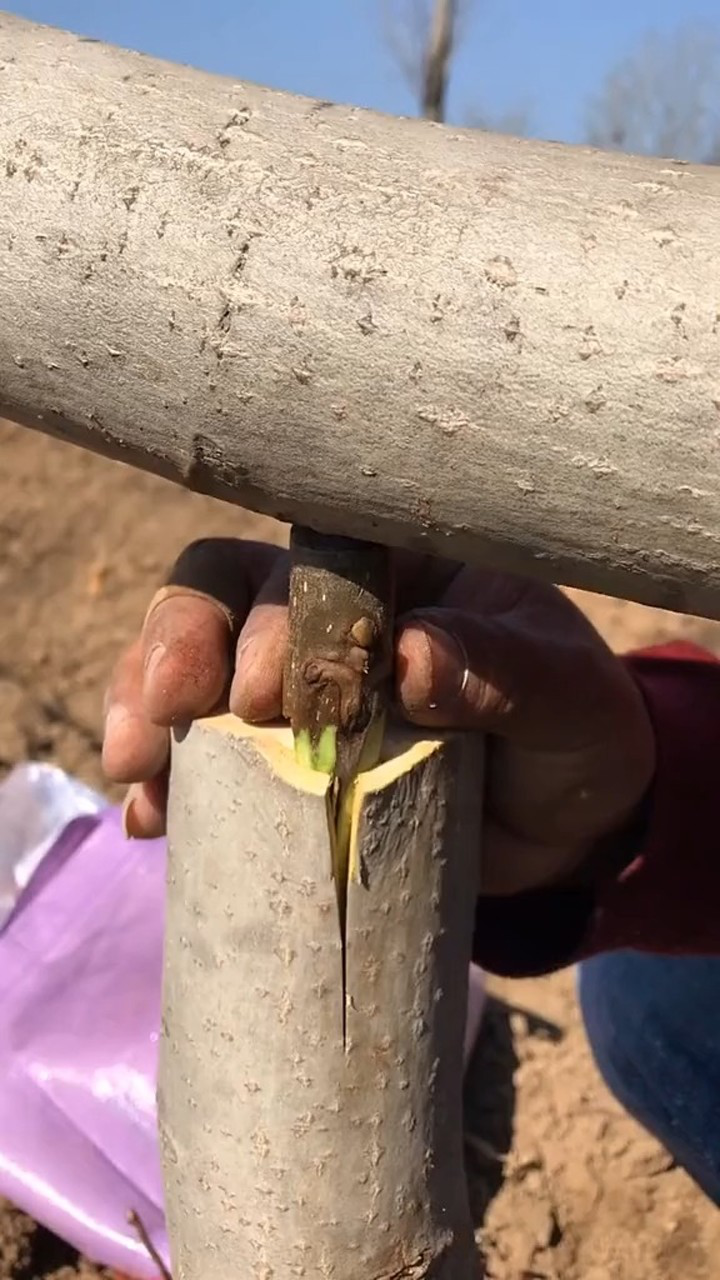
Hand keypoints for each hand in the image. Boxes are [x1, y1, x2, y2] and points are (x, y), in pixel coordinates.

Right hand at [103, 539, 654, 895]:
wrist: (565, 827)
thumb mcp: (567, 699)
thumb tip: (412, 659)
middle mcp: (324, 612)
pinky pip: (195, 751)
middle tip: (180, 714)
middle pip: (223, 592)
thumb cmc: (572, 734)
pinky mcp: (269, 760)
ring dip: (144, 704)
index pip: (310, 553)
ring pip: (185, 660)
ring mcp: (286, 686)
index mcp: (396, 569)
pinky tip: (150, 820)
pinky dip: (163, 780)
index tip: (261, 688)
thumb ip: (505, 672)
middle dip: (183, 646)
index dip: (266, 605)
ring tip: (136, 770)